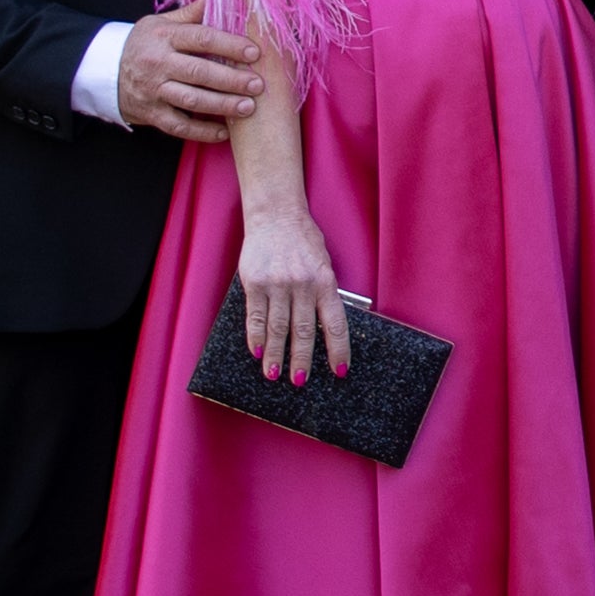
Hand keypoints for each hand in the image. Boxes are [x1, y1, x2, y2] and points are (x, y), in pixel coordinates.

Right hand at [118, 8, 262, 146]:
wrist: (104, 70)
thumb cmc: (144, 43)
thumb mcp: (163, 23)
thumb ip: (194, 12)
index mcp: (164, 36)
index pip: (202, 38)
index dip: (230, 45)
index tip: (255, 52)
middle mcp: (157, 63)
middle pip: (199, 71)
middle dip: (231, 79)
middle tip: (258, 84)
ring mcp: (153, 90)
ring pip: (190, 100)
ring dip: (221, 105)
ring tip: (248, 108)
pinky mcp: (150, 113)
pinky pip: (178, 125)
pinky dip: (201, 131)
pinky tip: (223, 132)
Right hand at [236, 198, 353, 381]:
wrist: (276, 215)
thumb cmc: (303, 239)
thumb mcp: (323, 263)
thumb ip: (323, 292)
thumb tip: (323, 327)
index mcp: (325, 281)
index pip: (335, 323)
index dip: (338, 349)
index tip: (339, 371)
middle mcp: (303, 285)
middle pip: (303, 331)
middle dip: (301, 360)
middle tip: (299, 381)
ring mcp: (278, 284)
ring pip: (277, 328)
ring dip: (275, 355)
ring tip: (273, 374)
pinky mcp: (255, 282)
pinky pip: (255, 316)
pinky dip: (256, 337)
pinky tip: (256, 351)